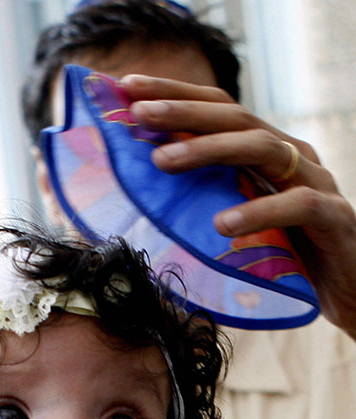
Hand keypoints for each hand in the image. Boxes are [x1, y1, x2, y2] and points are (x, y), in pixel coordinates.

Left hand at [121, 74, 355, 338]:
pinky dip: (260, 210)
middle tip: (138, 115)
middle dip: (183, 112)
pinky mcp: (335, 218)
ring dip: (209, 150)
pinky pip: (299, 205)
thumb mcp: (228, 220)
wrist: (348, 291)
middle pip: (234, 118)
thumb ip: (194, 201)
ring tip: (163, 161)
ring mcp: (315, 182)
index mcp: (262, 151)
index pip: (216, 109)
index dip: (174, 92)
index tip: (126, 85)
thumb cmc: (279, 257)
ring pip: (263, 148)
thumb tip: (126, 193)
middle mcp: (290, 155)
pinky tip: (223, 224)